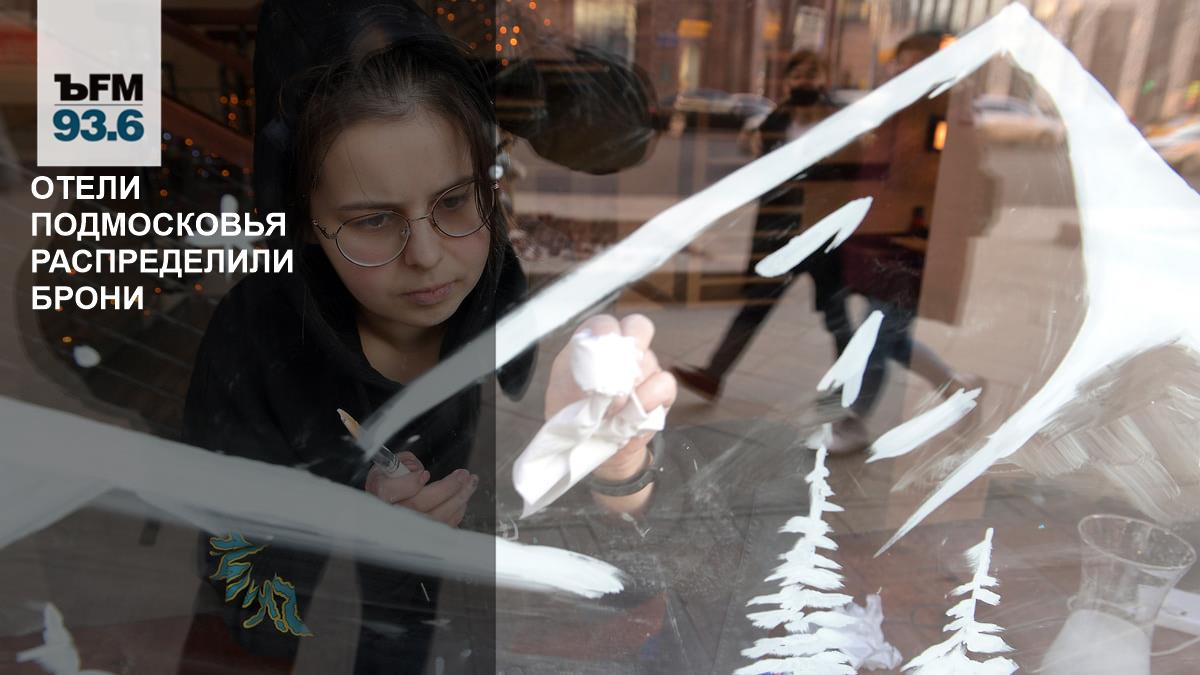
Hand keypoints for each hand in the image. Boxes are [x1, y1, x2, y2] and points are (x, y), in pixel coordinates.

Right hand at [364, 452, 478, 526]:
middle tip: (463, 475)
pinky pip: (442, 527)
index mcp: (377, 496)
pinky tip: (462, 499)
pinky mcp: (421, 537)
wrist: (383, 511)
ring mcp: (406, 530)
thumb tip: (416, 469)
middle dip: (446, 488)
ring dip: (458, 499)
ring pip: (435, 518)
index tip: (425, 474)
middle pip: (418, 505)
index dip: (410, 483)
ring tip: (470, 483)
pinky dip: (456, 512)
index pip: (389, 491)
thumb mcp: (386, 468)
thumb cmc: (387, 487)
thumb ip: (400, 463)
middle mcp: (390, 516)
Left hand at [544, 314, 676, 483]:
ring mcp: (644, 368)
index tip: (600, 353)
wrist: (588, 446)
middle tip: (619, 373)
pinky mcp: (660, 392)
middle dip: (632, 345)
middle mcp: (622, 350)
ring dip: (633, 384)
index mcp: (593, 343)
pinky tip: (633, 415)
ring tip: (613, 411)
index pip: (605, 323)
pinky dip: (650, 398)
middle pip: (639, 327)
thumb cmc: (571, 414)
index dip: (606, 334)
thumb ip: (577, 375)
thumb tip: (600, 372)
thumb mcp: (562, 392)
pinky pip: (665, 384)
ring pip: (651, 359)